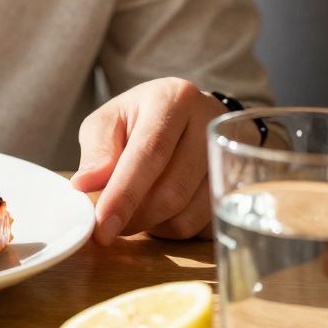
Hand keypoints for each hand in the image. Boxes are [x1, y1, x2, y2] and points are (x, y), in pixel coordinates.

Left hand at [70, 78, 237, 245]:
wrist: (191, 117)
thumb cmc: (142, 119)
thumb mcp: (110, 121)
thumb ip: (97, 150)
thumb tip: (85, 185)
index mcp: (174, 99)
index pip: (149, 154)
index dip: (123, 194)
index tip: (102, 226)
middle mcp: (211, 124)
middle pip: (172, 190)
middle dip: (134, 218)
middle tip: (109, 227)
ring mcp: (233, 158)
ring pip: (189, 215)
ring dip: (153, 226)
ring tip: (135, 209)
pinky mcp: (241, 187)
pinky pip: (203, 227)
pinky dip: (173, 229)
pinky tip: (161, 211)